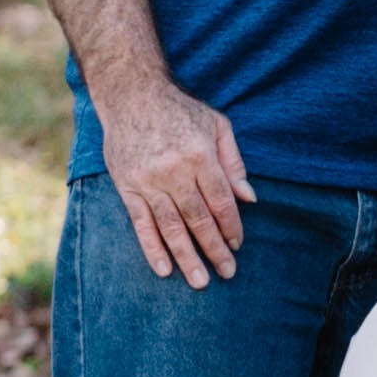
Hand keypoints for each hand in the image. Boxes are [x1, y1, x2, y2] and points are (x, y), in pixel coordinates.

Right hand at [104, 77, 254, 286]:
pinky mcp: (127, 187)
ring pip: (170, 226)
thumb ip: (233, 162)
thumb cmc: (181, 111)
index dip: (231, 225)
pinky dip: (151, 248)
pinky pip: (140, 223)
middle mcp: (174, 171)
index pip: (220, 200)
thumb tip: (249, 198)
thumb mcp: (217, 126)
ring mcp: (148, 181)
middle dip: (214, 249)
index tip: (238, 244)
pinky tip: (164, 269)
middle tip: (227, 272)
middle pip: (198, 218)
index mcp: (200, 155)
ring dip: (186, 257)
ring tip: (200, 282)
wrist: (132, 95)